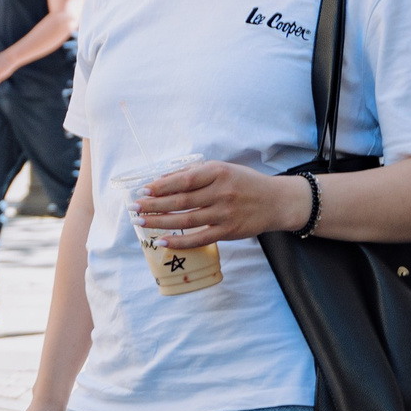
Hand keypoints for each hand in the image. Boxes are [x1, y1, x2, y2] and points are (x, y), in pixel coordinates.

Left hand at [131, 160, 302, 249]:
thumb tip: (161, 180)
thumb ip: (194, 173)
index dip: (160, 186)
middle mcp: (221, 192)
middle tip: (134, 209)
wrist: (276, 201)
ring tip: (141, 223)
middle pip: (181, 201)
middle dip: (153, 205)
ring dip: (160, 222)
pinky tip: (162, 240)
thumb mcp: (222, 169)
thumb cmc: (244, 182)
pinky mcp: (229, 231)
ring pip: (186, 220)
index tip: (142, 191)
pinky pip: (199, 238)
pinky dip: (179, 241)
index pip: (183, 180)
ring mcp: (225, 214)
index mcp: (218, 172)